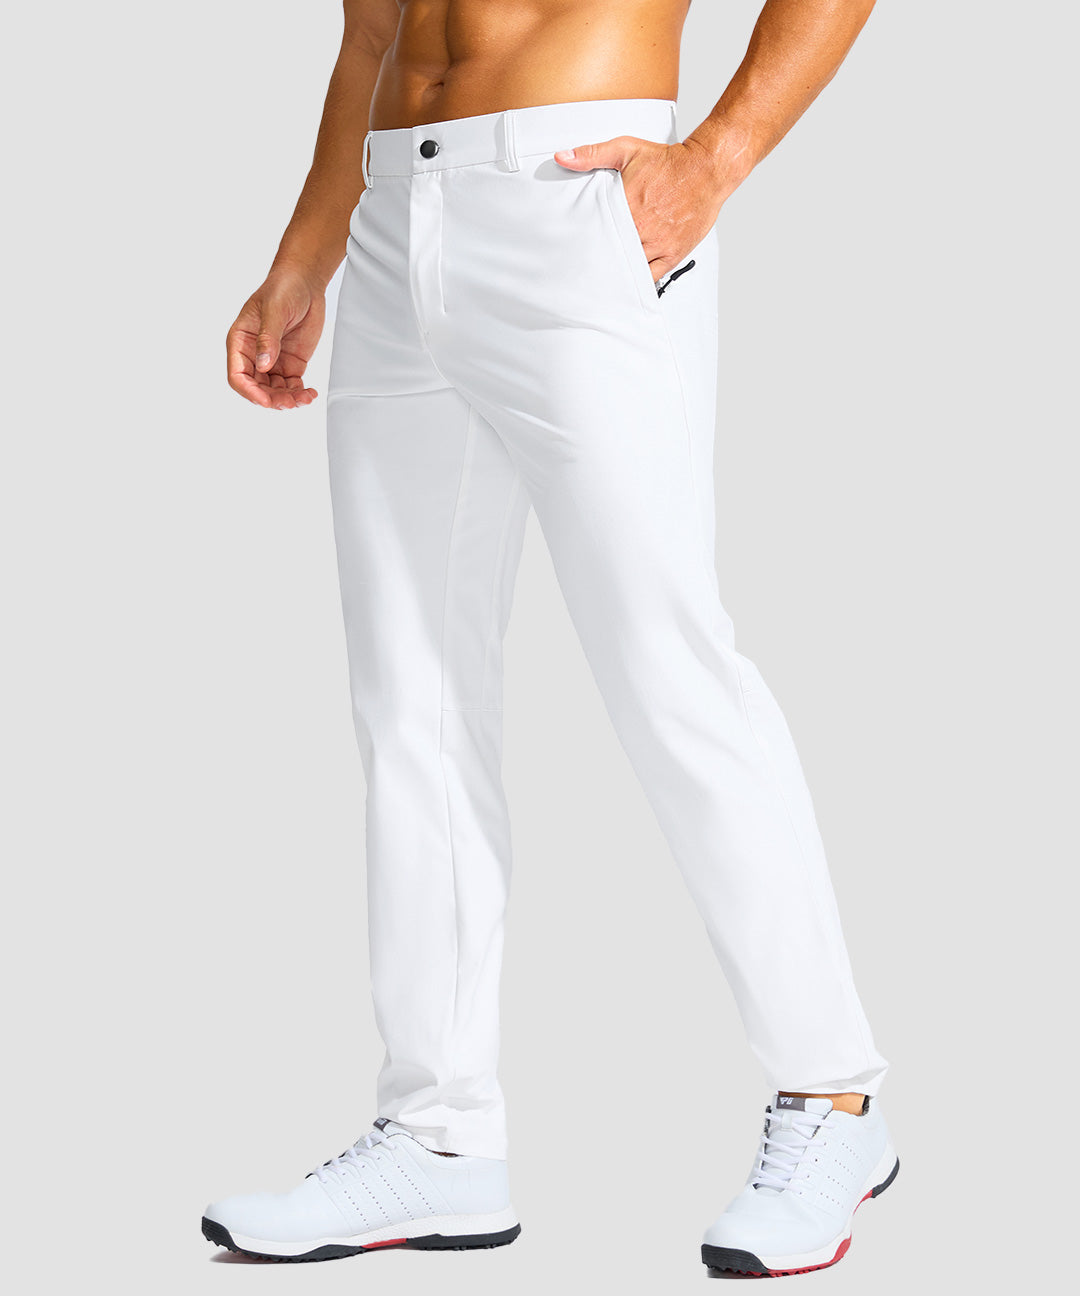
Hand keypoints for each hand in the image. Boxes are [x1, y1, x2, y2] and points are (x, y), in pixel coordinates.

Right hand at [226, 267, 324, 409]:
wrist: (305, 283)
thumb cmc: (283, 289)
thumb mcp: (274, 310)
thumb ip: (268, 338)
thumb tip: (263, 364)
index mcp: (240, 342)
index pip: (238, 375)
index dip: (249, 392)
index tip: (266, 401)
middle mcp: (253, 355)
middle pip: (257, 388)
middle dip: (273, 399)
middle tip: (291, 402)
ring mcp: (272, 361)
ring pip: (275, 391)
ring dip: (288, 399)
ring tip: (305, 398)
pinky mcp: (290, 364)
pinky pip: (291, 386)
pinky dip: (300, 393)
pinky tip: (310, 394)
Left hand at [554, 136, 723, 283]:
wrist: (706, 169)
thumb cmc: (669, 161)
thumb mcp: (626, 149)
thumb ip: (592, 154)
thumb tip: (563, 157)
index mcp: (626, 206)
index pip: (597, 232)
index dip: (585, 243)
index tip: (574, 249)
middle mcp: (642, 228)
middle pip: (612, 254)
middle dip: (599, 261)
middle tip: (584, 270)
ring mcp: (659, 244)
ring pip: (630, 268)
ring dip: (618, 272)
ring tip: (602, 279)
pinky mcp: (673, 253)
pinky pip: (652, 276)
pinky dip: (639, 281)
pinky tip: (628, 282)